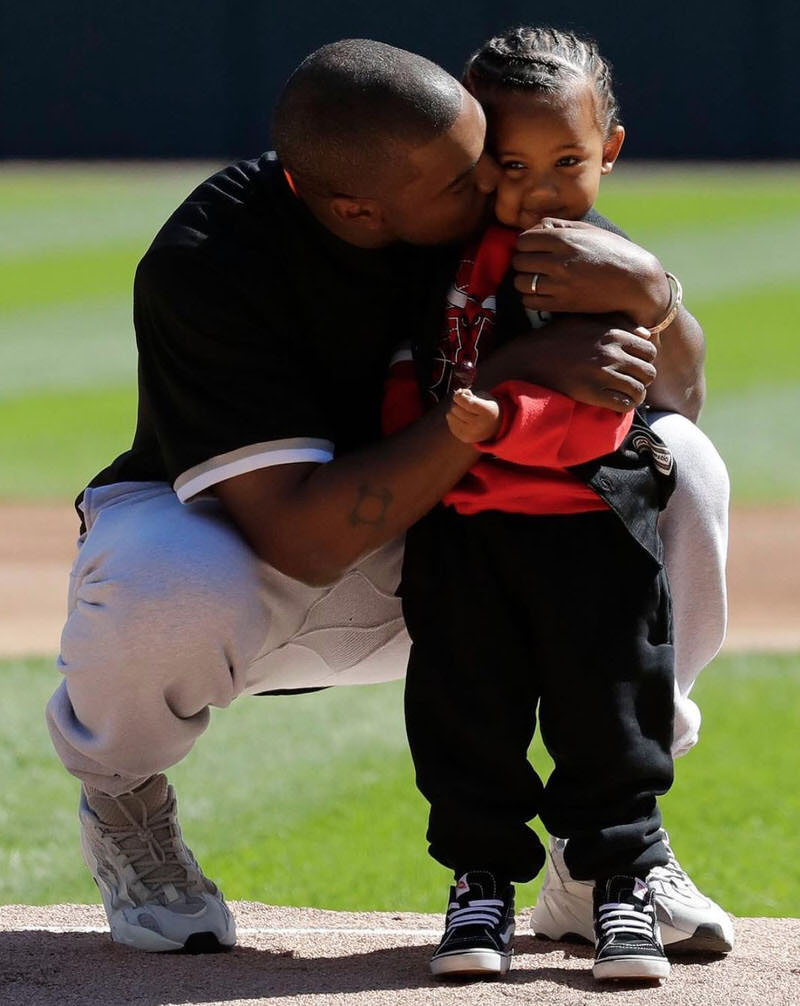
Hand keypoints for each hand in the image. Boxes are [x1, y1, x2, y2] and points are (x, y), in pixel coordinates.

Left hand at [446, 388, 501, 442]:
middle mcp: (479, 424)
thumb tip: (458, 393)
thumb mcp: (484, 398)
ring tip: (462, 412)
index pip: (466, 402)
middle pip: (456, 409)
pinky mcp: (464, 438)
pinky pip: (450, 425)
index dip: (459, 396)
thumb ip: (470, 394)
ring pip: (450, 416)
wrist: (494, 427)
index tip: (459, 394)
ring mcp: (471, 433)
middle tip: (463, 404)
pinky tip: (461, 419)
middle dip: (457, 403)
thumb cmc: (487, 409)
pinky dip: (453, 420)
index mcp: (487, 412)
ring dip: (453, 412)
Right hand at [479, 314, 656, 412]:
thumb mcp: (584, 321)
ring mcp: (602, 374)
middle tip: (629, 383)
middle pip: (648, 372)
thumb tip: (646, 334)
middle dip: (642, 380)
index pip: (649, 351)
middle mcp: (611, 353)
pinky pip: (623, 404)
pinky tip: (615, 404)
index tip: (633, 367)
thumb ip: (616, 324)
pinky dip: (624, 407)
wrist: (527, 360)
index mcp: (612, 334)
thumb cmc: (554, 339)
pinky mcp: (592, 393)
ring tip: (624, 396)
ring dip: (635, 396)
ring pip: (639, 391)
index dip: (645, 361)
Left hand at [512, 219, 670, 327]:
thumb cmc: (614, 252)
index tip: (531, 247)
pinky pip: (529, 302)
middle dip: (522, 260)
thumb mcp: (589, 230)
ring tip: (534, 278)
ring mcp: (560, 285)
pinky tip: (538, 292)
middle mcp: (560, 261)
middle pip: (519, 261)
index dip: (524, 243)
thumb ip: (560, 226)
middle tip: (532, 263)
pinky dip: (529, 297)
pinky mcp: (563, 304)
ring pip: (521, 282)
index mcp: (565, 239)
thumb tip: (535, 228)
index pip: (524, 240)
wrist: (635, 281)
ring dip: (523, 280)